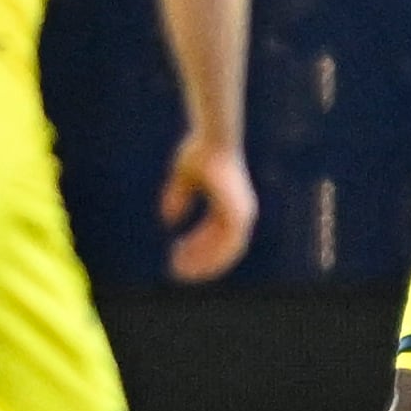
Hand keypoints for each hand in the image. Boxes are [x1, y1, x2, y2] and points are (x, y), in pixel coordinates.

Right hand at [160, 134, 256, 281]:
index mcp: (232, 205)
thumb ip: (178, 198)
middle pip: (223, 249)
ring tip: (178, 268)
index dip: (200, 251)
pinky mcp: (238, 213)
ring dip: (202, 262)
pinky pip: (224, 243)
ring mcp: (242, 213)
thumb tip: (168, 220)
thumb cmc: (201, 151)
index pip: (219, 238)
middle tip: (177, 271)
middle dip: (200, 262)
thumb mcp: (184, 177)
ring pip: (225, 251)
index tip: (178, 259)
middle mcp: (241, 212)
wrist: (213, 139)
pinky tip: (184, 255)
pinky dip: (206, 252)